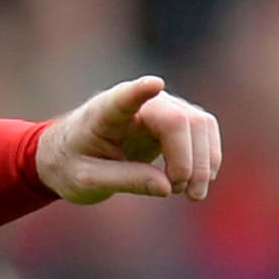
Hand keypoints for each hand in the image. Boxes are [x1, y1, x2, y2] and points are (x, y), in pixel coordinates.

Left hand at [36, 75, 220, 204]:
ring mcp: (160, 106)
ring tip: (188, 194)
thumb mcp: (86, 179)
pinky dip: (208, 159)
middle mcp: (136, 103)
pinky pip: (205, 131)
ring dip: (203, 163)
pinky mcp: (176, 118)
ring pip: (200, 124)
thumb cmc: (72, 163)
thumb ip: (124, 180)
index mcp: (103, 113)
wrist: (71, 154)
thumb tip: (168, 187)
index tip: (155, 84)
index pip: (123, 97)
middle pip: (178, 120)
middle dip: (188, 160)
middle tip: (176, 191)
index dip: (139, 91)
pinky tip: (195, 183)